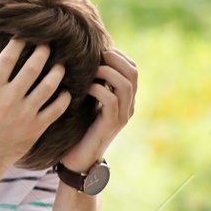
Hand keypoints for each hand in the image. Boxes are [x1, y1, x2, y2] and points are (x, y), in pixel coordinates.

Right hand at [0, 39, 71, 173]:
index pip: (7, 59)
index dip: (18, 44)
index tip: (24, 36)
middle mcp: (10, 99)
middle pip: (32, 69)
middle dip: (42, 53)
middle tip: (48, 45)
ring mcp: (25, 114)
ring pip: (48, 87)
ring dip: (57, 73)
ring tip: (60, 65)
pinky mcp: (37, 127)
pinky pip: (56, 109)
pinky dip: (64, 99)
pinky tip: (65, 91)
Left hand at [60, 47, 137, 170]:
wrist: (78, 160)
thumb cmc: (77, 128)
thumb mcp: (87, 102)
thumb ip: (91, 84)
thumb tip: (82, 59)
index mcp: (125, 98)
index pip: (133, 68)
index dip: (118, 55)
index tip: (98, 50)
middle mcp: (128, 106)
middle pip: (133, 72)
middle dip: (114, 58)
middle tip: (95, 56)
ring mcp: (122, 116)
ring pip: (125, 84)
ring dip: (105, 72)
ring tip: (89, 69)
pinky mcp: (111, 125)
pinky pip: (110, 100)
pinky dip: (97, 88)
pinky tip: (84, 88)